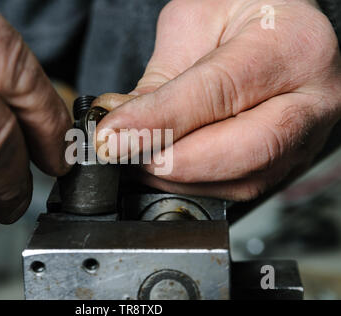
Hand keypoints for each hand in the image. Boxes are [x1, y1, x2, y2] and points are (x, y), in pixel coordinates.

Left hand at [94, 0, 340, 200]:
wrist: (279, 29)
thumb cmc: (240, 15)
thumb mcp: (194, 25)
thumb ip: (162, 78)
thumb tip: (124, 127)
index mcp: (290, 47)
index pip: (219, 93)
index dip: (160, 122)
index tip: (113, 138)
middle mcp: (311, 100)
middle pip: (245, 151)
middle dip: (174, 162)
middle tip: (126, 155)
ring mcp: (306, 139)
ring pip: (244, 181)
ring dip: (181, 179)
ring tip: (141, 158)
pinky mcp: (290, 162)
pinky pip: (242, 189)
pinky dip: (197, 185)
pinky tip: (168, 166)